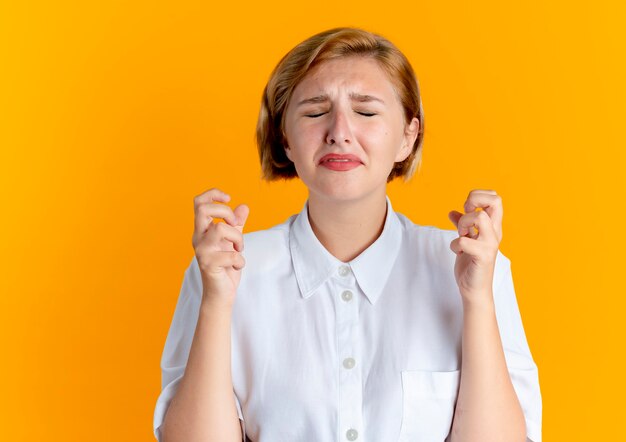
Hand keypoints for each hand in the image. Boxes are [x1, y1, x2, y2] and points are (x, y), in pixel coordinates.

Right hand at [191, 188, 249, 307]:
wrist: (220, 294)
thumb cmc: (225, 267)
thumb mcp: (233, 241)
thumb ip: (237, 224)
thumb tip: (243, 206)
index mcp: (202, 230)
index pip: (199, 203)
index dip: (213, 194)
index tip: (228, 198)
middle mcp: (198, 238)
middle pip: (203, 209)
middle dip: (225, 212)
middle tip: (235, 225)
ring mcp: (202, 251)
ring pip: (220, 229)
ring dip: (237, 238)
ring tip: (239, 249)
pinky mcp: (209, 265)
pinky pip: (231, 254)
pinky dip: (240, 260)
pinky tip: (237, 266)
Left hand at [447, 189, 502, 305]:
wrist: (474, 289)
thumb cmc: (471, 265)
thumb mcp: (466, 240)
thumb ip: (462, 225)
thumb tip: (452, 212)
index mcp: (493, 227)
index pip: (496, 198)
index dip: (478, 196)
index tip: (467, 208)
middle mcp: (495, 233)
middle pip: (496, 200)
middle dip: (474, 200)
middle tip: (465, 214)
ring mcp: (490, 244)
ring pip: (479, 218)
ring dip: (463, 223)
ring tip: (461, 235)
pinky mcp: (483, 256)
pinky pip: (465, 241)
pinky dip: (455, 244)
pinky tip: (457, 251)